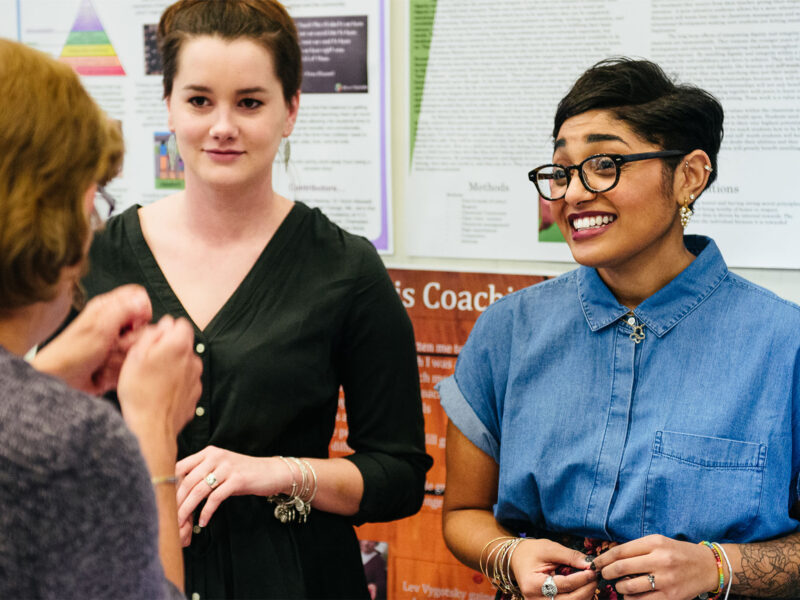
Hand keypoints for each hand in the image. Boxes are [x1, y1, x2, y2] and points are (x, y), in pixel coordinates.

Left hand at [32, 284, 151, 393]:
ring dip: (122, 356)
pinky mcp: (118, 359)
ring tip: (105, 358)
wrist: (62, 379)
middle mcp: (114, 322)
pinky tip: (105, 369)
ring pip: (139, 346)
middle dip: (131, 340)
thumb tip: (142, 300)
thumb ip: (123, 309)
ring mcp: (117, 342)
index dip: (142, 310)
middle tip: (113, 344)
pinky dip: (119, 368)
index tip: (134, 324)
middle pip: (143, 325)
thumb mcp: (100, 327)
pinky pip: (132, 363)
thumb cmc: (73, 352)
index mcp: (108, 307)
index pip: (139, 296)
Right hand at [117, 315, 201, 437]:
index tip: (153, 341)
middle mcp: (193, 360)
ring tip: (152, 381)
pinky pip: (185, 382)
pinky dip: (175, 384)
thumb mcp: (135, 356)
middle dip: (168, 349)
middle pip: (183, 345)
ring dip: (172, 367)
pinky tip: (160, 393)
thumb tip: (166, 324)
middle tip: (148, 362)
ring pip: (184, 364)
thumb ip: (153, 335)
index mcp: (179, 346)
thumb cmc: (139, 392)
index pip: (181, 324)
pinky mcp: (195, 395)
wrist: (151, 429)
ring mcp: (196, 379)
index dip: (165, 330)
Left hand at [175, 447, 291, 545]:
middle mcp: (215, 456)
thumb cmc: (242, 474)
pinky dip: (207, 512)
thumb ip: (201, 474)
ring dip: (187, 510)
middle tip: (170, 520)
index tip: (164, 503)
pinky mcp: (237, 480)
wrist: (271, 472)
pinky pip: (215, 498)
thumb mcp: (220, 468)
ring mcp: (227, 467)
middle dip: (176, 503)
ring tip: (182, 525)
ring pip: (198, 491)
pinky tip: (203, 522)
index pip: (179, 467)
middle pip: (187, 481)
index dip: (170, 486)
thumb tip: (177, 494)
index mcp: (208, 452)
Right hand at [509, 538, 596, 599]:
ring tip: (590, 581)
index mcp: (532, 584)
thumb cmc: (531, 552)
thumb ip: (570, 556)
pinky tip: (583, 588)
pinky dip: (578, 598)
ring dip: (584, 595)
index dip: (582, 578)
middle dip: (586, 589)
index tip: (593, 570)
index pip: (564, 585)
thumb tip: (590, 565)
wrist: (516, 559)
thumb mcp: (549, 548)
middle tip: (595, 576)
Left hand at [591, 534, 718, 599]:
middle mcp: (660, 560)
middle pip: (622, 568)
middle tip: (603, 575)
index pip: (620, 551)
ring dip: (619, 588)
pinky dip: (632, 599)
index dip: (603, 558)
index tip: (595, 563)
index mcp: (655, 543)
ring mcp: (666, 580)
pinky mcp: (671, 596)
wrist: (708, 566)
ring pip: (630, 587)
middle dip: (607, 573)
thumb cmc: (678, 553)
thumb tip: (610, 558)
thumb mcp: (659, 542)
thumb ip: (637, 548)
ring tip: (619, 586)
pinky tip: (631, 595)